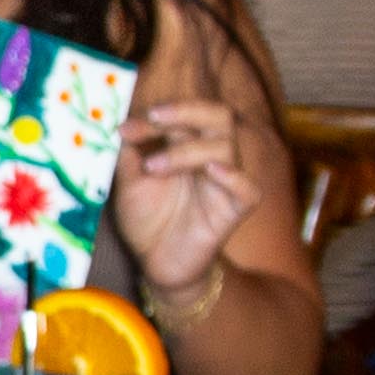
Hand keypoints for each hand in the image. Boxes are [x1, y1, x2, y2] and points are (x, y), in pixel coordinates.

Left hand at [111, 99, 260, 304]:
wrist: (156, 263)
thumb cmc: (147, 220)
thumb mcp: (130, 183)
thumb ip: (130, 154)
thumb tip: (126, 126)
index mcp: (188, 145)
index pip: (186, 115)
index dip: (158, 115)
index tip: (126, 128)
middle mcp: (211, 158)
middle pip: (219, 116)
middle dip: (186, 111)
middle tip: (155, 118)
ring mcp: (225, 183)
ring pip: (226, 147)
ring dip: (187, 150)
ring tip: (153, 167)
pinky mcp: (234, 211)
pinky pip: (249, 190)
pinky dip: (234, 177)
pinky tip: (212, 171)